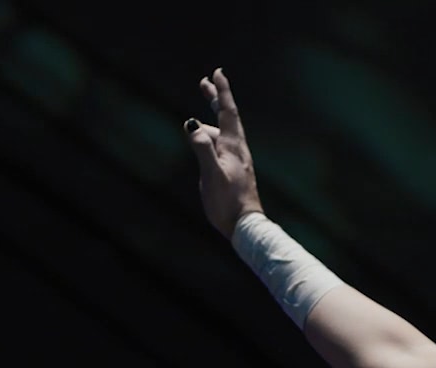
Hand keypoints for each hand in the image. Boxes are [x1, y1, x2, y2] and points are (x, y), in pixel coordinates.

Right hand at [184, 68, 265, 235]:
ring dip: (207, 123)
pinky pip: (219, 147)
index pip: (228, 112)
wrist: (244, 225)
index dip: (222, 92)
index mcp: (233, 146)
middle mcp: (237, 149)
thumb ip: (201, 149)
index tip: (217, 73)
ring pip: (219, 134)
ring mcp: (235, 160)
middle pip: (226, 118)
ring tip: (193, 124)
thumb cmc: (227, 202)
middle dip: (214, 99)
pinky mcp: (232, 172)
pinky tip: (203, 145)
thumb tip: (191, 124)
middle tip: (204, 82)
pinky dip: (209, 139)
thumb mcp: (211, 174)